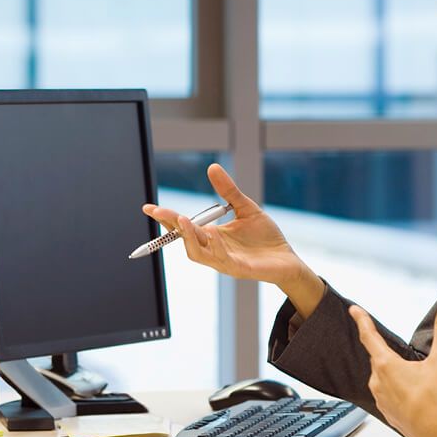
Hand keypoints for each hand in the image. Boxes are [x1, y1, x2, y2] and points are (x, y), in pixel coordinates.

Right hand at [142, 164, 325, 313]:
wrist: (288, 260)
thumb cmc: (265, 238)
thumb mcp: (246, 208)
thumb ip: (228, 191)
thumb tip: (212, 167)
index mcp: (211, 237)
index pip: (183, 228)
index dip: (166, 218)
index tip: (148, 207)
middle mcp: (213, 250)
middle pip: (184, 239)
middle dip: (171, 225)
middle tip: (159, 211)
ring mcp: (224, 261)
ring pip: (197, 253)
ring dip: (188, 237)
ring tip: (182, 219)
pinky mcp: (239, 269)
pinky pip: (222, 260)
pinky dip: (216, 246)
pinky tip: (214, 231)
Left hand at [350, 299, 436, 436]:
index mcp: (386, 365)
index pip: (369, 336)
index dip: (362, 321)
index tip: (354, 310)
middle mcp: (377, 381)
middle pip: (380, 358)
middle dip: (391, 355)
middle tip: (410, 364)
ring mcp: (379, 398)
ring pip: (383, 377)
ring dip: (394, 375)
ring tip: (415, 383)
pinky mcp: (385, 412)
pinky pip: (387, 394)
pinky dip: (396, 391)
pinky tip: (411, 396)